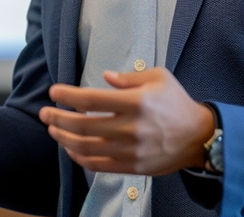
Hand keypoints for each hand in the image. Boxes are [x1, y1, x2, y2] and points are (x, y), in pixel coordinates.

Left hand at [38, 67, 214, 175]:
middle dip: (57, 119)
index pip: (91, 99)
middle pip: (82, 125)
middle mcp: (130, 127)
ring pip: (86, 148)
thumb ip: (129, 77)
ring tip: (53, 130)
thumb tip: (105, 76)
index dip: (67, 96)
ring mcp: (130, 150)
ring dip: (64, 139)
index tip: (54, 92)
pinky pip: (98, 165)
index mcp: (135, 102)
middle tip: (44, 113)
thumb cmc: (177, 102)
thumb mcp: (158, 77)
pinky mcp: (132, 166)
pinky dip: (79, 158)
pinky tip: (71, 149)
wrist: (199, 136)